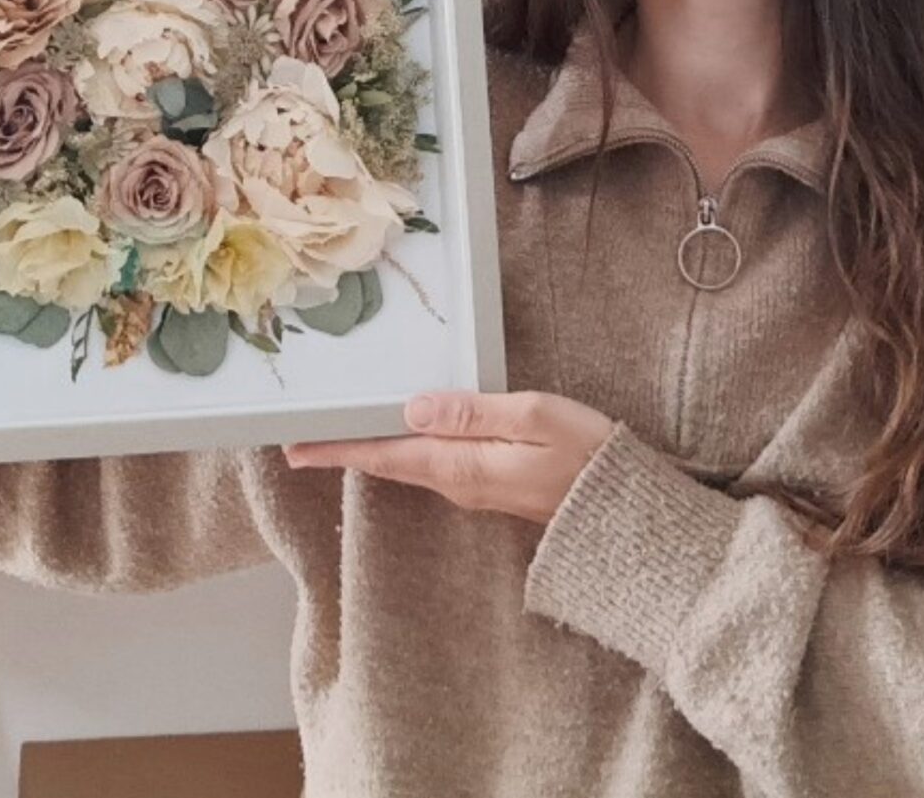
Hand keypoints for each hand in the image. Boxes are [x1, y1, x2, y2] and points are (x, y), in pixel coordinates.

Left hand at [280, 390, 618, 526]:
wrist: (629, 517)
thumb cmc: (589, 458)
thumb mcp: (536, 418)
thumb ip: (474, 411)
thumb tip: (414, 407)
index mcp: (462, 466)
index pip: (386, 454)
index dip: (338, 449)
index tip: (295, 448)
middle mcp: (459, 484)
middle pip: (390, 462)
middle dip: (345, 450)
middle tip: (301, 442)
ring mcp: (476, 490)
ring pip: (410, 465)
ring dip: (373, 450)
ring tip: (339, 436)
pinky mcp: (493, 486)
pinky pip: (435, 467)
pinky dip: (407, 452)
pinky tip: (403, 437)